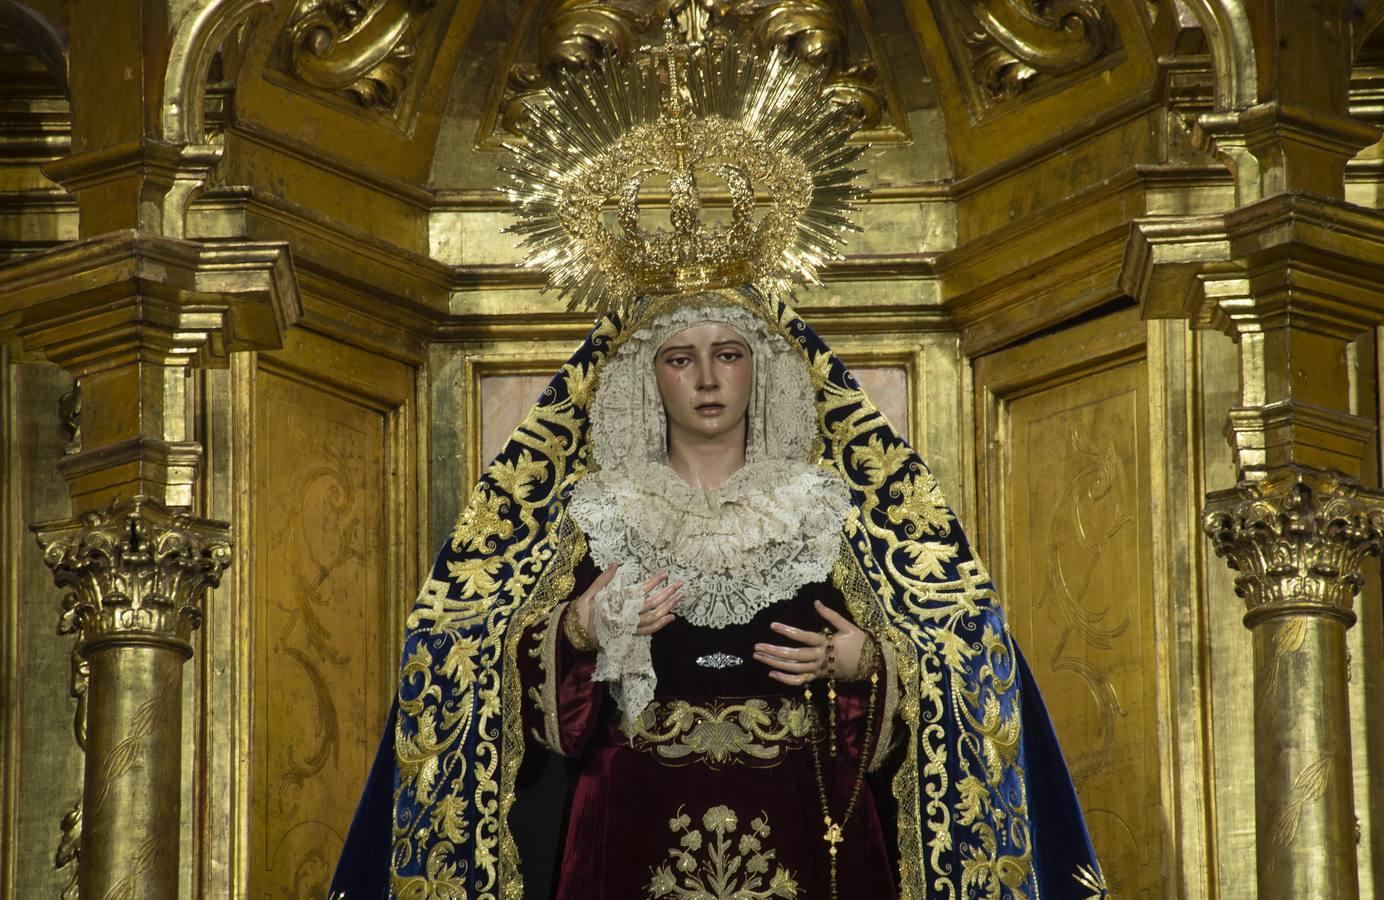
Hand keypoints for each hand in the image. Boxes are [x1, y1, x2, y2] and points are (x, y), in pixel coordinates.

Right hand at [575, 565, 684, 645]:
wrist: (575, 632)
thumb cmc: (582, 611)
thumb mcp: (589, 593)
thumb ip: (603, 579)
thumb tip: (616, 563)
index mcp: (615, 604)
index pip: (639, 592)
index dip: (653, 583)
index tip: (665, 574)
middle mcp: (624, 616)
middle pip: (651, 605)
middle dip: (667, 594)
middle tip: (679, 585)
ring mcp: (628, 626)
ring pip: (652, 618)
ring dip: (667, 608)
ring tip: (678, 597)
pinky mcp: (628, 633)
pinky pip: (648, 631)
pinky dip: (660, 625)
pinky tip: (671, 617)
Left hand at [753, 600, 869, 685]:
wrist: (873, 664)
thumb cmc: (860, 642)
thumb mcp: (847, 626)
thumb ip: (831, 615)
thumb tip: (816, 602)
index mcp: (827, 643)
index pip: (804, 637)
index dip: (788, 631)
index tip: (772, 625)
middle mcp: (821, 657)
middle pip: (794, 656)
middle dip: (774, 651)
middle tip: (757, 647)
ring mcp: (819, 670)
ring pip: (794, 669)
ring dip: (775, 663)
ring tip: (758, 656)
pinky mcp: (819, 677)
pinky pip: (801, 681)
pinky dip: (786, 680)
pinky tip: (771, 673)